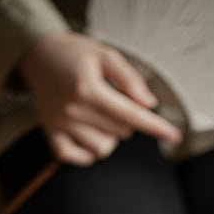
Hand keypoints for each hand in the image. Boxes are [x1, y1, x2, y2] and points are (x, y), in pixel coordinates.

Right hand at [18, 32, 181, 164]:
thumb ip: (130, 79)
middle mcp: (73, 110)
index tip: (174, 137)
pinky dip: (90, 152)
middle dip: (125, 120)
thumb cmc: (76, 55)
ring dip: (110, 137)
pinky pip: (80, 158)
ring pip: (103, 149)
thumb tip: (149, 105)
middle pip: (120, 133)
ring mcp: (60, 125)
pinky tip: (89, 135)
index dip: (155, 127)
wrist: (38, 56)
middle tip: (112, 101)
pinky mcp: (52, 135)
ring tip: (100, 116)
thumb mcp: (105, 54)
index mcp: (88, 88)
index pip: (130, 114)